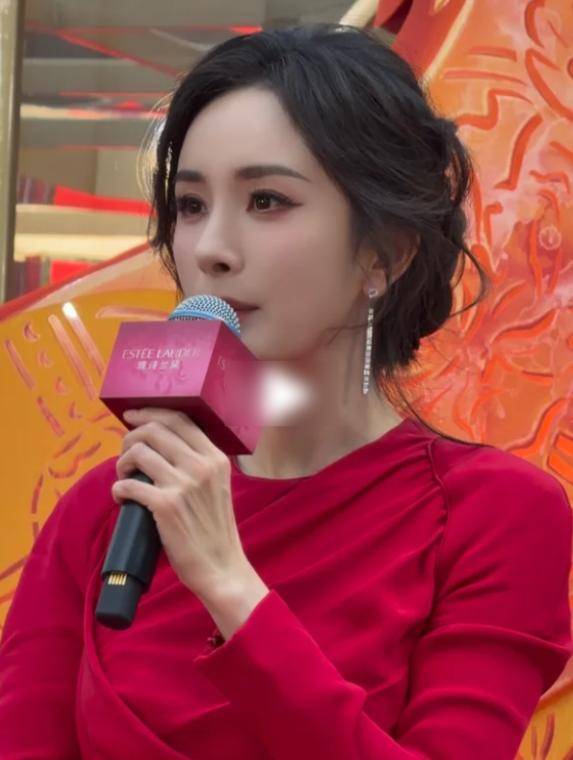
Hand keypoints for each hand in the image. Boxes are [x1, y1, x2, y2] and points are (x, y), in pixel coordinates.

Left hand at [112, 407, 248, 599]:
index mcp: (216, 457)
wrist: (221, 566)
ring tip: (123, 477)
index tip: (132, 416)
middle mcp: (202, 466)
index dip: (150, 413)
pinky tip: (121, 497)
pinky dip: (118, 489)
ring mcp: (184, 485)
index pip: (179, 419)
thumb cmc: (214, 529)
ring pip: (138, 453)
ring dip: (121, 464)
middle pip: (154, 430)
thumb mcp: (218, 486)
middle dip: (130, 437)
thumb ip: (198, 463)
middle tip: (124, 454)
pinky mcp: (166, 506)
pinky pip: (129, 484)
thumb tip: (160, 445)